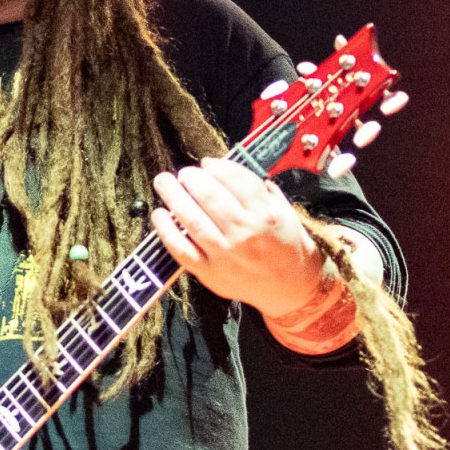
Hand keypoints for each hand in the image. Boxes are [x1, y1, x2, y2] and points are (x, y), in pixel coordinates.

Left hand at [150, 157, 325, 319]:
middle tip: (184, 173)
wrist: (290, 286)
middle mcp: (245, 234)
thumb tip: (222, 166)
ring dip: (173, 197)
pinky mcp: (210, 273)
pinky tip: (159, 215)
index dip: (216, 167)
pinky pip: (182, 250)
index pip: (234, 180)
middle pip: (210, 196)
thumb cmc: (284, 243)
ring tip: (164, 182)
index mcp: (264, 214)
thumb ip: (257, 188)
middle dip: (191, 178)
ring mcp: (226, 255)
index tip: (206, 164)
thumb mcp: (282, 210)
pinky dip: (166, 231)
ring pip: (192, 220)